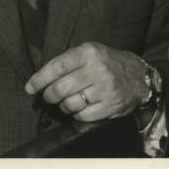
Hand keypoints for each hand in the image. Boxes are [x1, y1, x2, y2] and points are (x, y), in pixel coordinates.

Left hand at [25, 42, 149, 121]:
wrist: (138, 77)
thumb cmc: (108, 64)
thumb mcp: (91, 53)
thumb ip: (68, 62)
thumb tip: (39, 80)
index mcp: (89, 52)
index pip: (56, 67)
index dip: (39, 80)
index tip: (30, 88)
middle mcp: (96, 69)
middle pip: (59, 89)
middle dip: (49, 96)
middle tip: (49, 97)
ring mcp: (104, 88)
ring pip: (69, 104)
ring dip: (64, 106)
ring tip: (69, 101)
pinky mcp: (109, 105)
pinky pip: (81, 116)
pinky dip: (78, 114)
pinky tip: (83, 106)